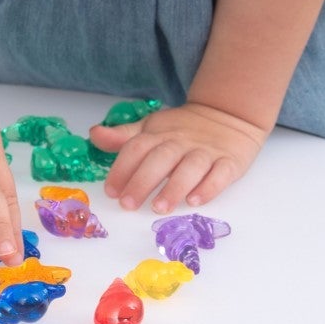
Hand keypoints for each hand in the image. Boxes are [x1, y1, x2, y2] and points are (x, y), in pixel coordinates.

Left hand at [88, 101, 267, 213]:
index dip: (122, 168)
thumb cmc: (182, 129)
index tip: (111, 191)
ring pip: (191, 168)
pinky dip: (208, 187)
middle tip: (129, 204)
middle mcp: (182, 142)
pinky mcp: (229, 162)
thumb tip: (94, 133)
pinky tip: (195, 201)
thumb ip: (124, 137)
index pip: (137, 147)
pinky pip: (220, 174)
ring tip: (160, 208)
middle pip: (161, 159)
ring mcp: (206, 152)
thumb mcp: (152, 128)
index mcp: (160, 134)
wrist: (228, 116)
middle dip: (143, 181)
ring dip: (174, 187)